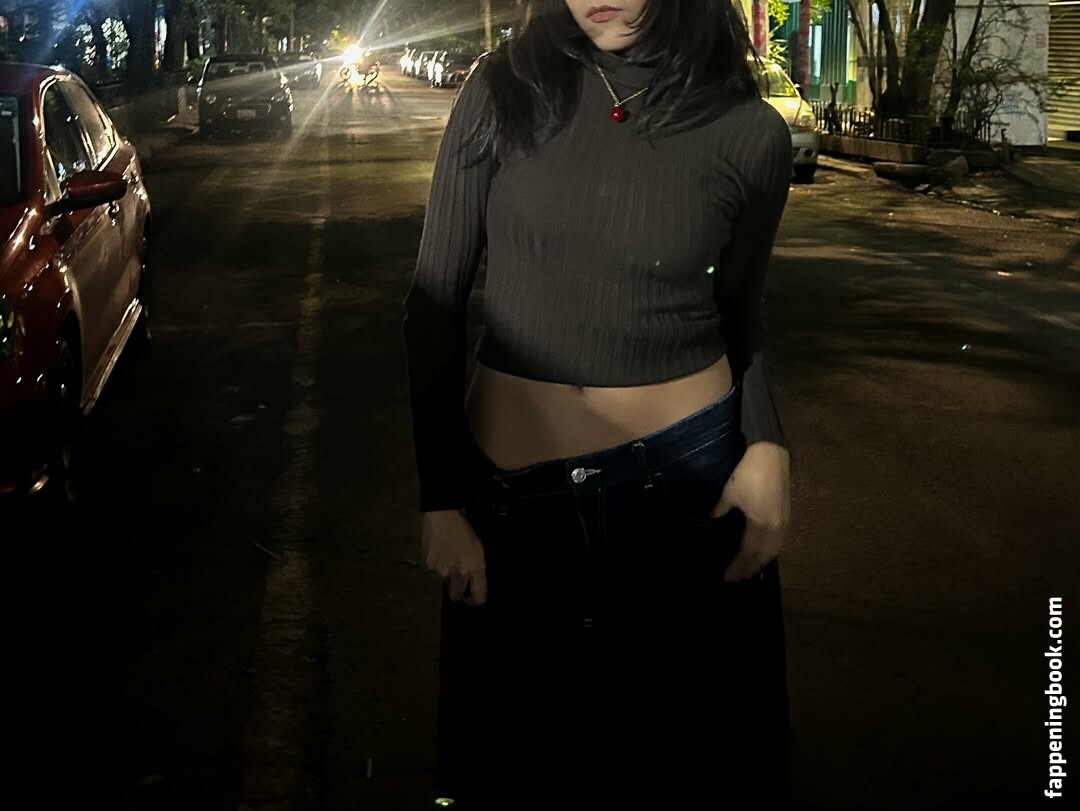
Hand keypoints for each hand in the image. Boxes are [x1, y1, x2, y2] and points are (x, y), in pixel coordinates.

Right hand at [421, 509, 487, 605]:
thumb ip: (477, 569)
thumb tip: (474, 584)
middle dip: (458, 593)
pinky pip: (434, 573)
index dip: (476, 601)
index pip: (478, 596)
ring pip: (444, 583)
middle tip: (458, 585)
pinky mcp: (430, 566)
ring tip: (447, 558)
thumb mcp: (478, 549)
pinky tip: (439, 553)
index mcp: (475, 567)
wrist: (442, 516)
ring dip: (446, 576)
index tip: (472, 600)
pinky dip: (437, 566)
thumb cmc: (463, 530)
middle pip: (457, 596)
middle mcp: (459, 572)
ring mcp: (442, 571)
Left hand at [710, 442, 790, 581]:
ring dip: (761, 561)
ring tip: (749, 568)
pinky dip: (770, 551)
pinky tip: (763, 551)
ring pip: (774, 550)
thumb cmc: (748, 472)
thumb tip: (712, 521)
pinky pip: (779, 541)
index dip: (738, 567)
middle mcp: (775, 528)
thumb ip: (719, 511)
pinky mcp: (787, 514)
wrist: (771, 453)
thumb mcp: (728, 493)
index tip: (727, 577)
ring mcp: (784, 521)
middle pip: (763, 557)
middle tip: (737, 578)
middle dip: (750, 569)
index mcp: (760, 524)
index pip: (748, 554)